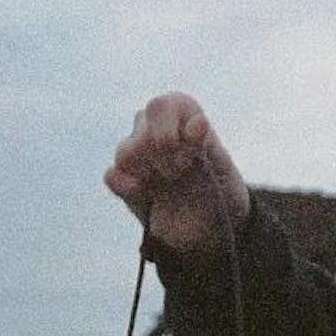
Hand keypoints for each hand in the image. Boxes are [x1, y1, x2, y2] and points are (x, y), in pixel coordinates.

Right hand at [104, 92, 250, 253]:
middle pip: (141, 126)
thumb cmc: (223, 191)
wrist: (216, 229)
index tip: (191, 154)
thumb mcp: (222, 168)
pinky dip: (125, 185)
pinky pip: (112, 176)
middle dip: (164, 152)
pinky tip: (143, 192)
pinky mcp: (126, 182)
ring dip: (148, 171)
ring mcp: (137, 156)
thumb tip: (199, 121)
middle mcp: (154, 130)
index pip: (162, 106)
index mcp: (181, 117)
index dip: (172, 130)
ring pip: (125, 151)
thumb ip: (206, 145)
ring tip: (170, 182)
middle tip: (182, 171)